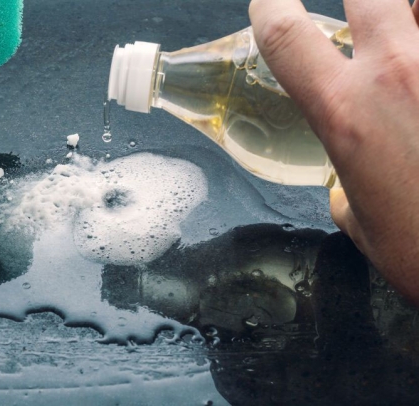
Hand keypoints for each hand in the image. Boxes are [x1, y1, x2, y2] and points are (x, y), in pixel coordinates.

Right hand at [249, 0, 418, 302]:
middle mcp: (397, 72)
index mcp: (344, 111)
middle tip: (355, 16)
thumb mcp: (361, 223)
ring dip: (407, 11)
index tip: (270, 6)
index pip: (284, 33)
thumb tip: (353, 180)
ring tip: (406, 32)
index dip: (268, 8)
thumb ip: (348, 183)